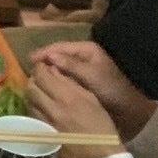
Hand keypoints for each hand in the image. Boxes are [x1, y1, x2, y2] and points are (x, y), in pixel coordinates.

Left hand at [26, 62, 124, 157]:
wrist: (100, 157)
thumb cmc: (101, 126)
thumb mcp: (91, 99)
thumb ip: (71, 83)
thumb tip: (54, 70)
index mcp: (68, 98)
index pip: (43, 75)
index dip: (40, 68)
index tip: (43, 66)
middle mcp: (53, 109)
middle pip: (31, 87)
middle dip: (34, 79)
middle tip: (41, 78)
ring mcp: (45, 123)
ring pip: (29, 101)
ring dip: (33, 94)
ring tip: (41, 93)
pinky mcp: (42, 135)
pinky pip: (31, 116)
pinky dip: (34, 108)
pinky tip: (41, 108)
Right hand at [30, 41, 155, 137]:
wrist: (129, 110)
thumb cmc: (113, 89)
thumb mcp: (92, 76)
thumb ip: (71, 66)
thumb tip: (49, 57)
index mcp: (86, 50)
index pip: (59, 47)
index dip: (44, 53)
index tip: (29, 60)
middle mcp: (82, 57)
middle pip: (57, 56)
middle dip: (43, 63)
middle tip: (28, 71)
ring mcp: (81, 70)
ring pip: (58, 68)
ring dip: (47, 73)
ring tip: (33, 80)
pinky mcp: (80, 83)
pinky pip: (62, 79)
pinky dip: (53, 82)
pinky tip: (45, 88)